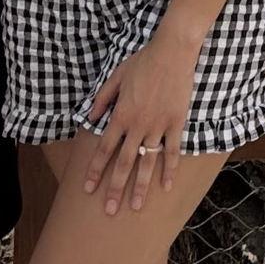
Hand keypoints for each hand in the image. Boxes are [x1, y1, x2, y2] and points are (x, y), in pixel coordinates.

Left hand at [82, 29, 200, 213]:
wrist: (172, 52)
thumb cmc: (143, 61)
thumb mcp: (116, 76)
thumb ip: (103, 98)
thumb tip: (90, 116)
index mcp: (121, 114)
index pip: (104, 148)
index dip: (96, 170)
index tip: (88, 189)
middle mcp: (137, 125)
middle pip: (124, 162)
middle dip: (115, 188)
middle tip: (109, 210)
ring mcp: (158, 126)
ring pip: (147, 162)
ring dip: (140, 186)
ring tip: (136, 207)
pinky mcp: (176, 123)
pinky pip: (172, 151)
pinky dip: (170, 169)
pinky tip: (166, 186)